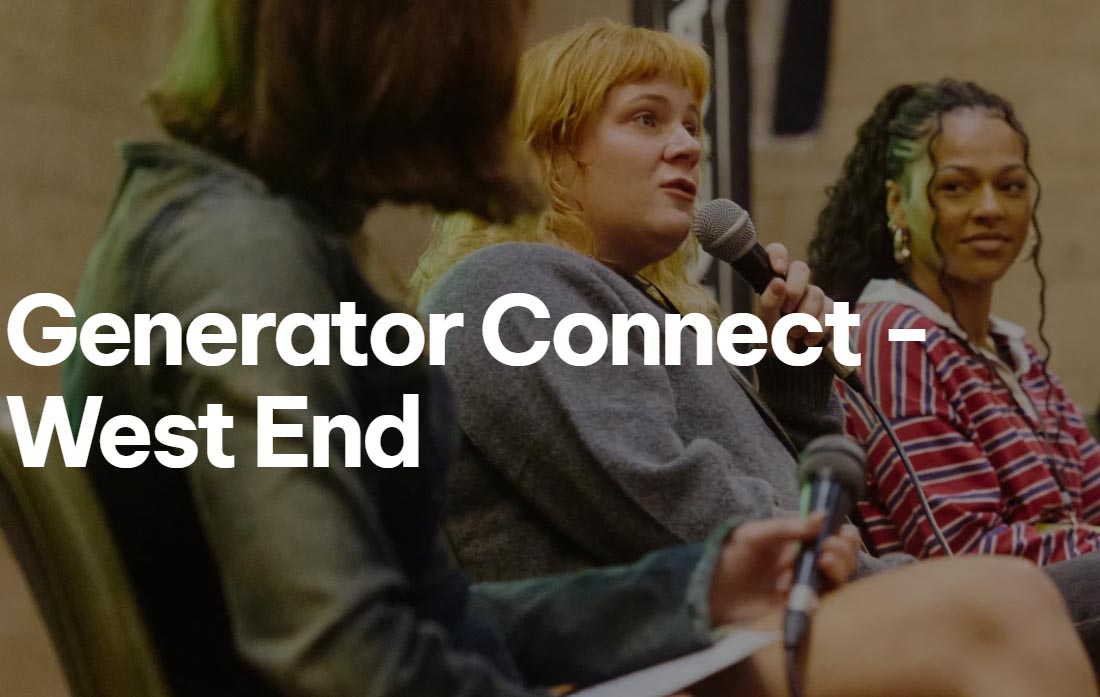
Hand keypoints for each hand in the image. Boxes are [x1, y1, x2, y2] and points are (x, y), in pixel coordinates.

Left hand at [707, 516, 860, 627]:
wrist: (711, 592)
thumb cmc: (730, 558)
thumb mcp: (753, 535)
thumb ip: (785, 527)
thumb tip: (821, 516)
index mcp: (799, 544)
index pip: (833, 539)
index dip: (845, 536)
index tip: (844, 532)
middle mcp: (807, 566)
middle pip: (842, 561)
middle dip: (844, 552)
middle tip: (828, 548)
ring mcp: (805, 589)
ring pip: (837, 582)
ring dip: (837, 569)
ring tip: (822, 561)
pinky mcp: (799, 610)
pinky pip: (820, 605)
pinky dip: (816, 594)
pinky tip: (796, 586)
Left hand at [756, 242, 833, 348]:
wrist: (788, 363)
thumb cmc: (771, 339)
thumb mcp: (763, 325)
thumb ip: (768, 303)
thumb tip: (778, 281)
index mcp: (774, 281)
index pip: (777, 252)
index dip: (778, 255)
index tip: (778, 270)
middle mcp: (795, 284)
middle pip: (802, 268)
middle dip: (794, 291)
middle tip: (786, 311)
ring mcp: (814, 295)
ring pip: (817, 293)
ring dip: (804, 318)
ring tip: (794, 333)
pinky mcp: (829, 309)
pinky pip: (831, 311)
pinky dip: (818, 328)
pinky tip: (808, 339)